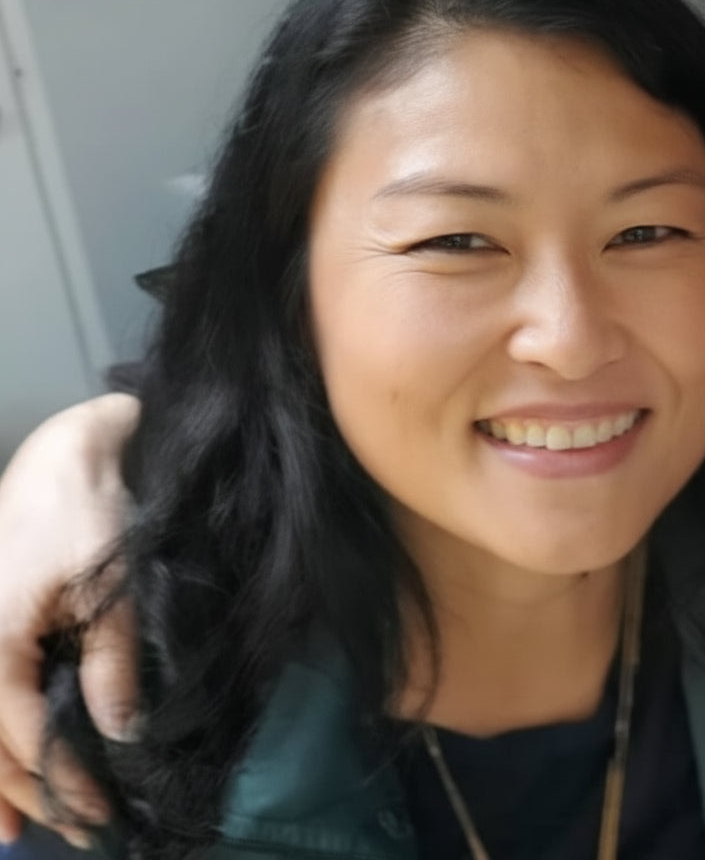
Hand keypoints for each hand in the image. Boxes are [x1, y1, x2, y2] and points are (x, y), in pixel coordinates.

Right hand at [0, 393, 138, 845]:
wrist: (64, 455)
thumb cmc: (88, 511)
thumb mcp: (110, 588)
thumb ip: (111, 662)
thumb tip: (120, 731)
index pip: (23, 731)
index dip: (61, 777)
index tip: (96, 813)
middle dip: (22, 792)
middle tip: (62, 835)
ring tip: (15, 827)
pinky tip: (6, 760)